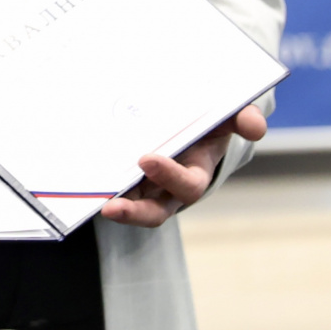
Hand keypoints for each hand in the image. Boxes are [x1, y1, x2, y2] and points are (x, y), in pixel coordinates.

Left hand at [100, 103, 265, 227]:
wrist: (188, 121)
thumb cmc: (208, 123)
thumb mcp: (227, 117)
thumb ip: (242, 118)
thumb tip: (255, 126)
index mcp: (195, 172)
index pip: (186, 185)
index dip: (169, 176)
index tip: (147, 159)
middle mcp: (167, 187)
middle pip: (153, 211)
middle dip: (135, 211)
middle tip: (112, 205)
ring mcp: (144, 186)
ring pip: (128, 206)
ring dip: (111, 207)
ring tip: (88, 203)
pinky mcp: (124, 179)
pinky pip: (111, 189)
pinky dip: (96, 187)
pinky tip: (75, 180)